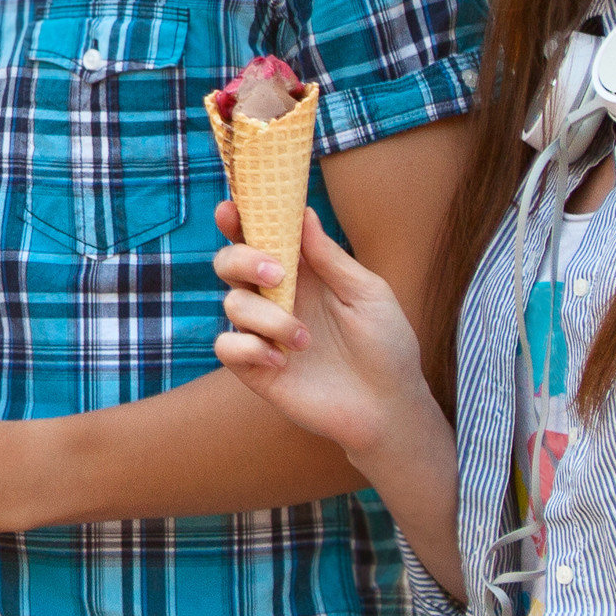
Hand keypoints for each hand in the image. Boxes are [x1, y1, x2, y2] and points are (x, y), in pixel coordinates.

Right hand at [209, 201, 429, 461]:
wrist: (389, 406)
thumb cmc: (386, 345)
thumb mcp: (367, 293)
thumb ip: (330, 256)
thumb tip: (303, 211)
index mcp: (301, 272)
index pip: (259, 237)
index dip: (238, 219)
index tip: (231, 209)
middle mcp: (275, 298)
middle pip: (228, 263)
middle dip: (243, 260)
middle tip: (277, 275)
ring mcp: (262, 333)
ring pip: (233, 305)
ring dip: (268, 318)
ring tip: (305, 339)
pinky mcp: (255, 368)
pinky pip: (226, 347)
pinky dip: (250, 349)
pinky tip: (283, 363)